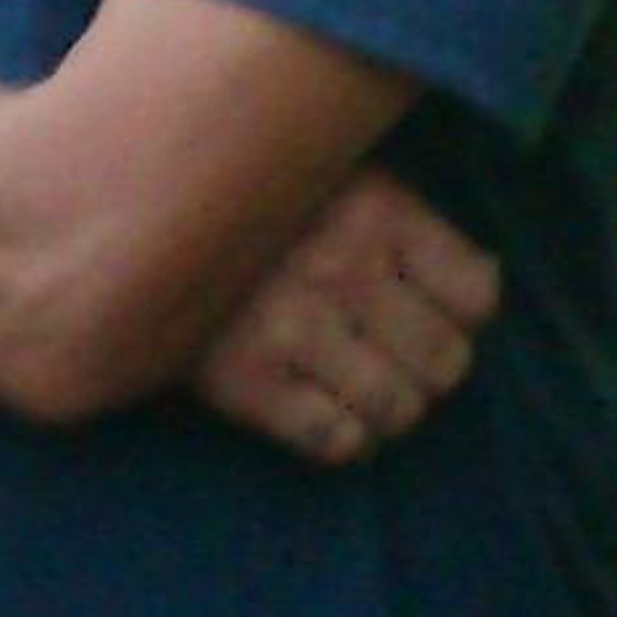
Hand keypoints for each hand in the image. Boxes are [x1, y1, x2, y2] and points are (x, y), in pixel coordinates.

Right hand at [192, 165, 498, 464]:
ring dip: (387, 410)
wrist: (127, 228)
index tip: (426, 309)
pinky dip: (341, 438)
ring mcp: (295, 326)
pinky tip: (320, 411)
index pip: (478, 296)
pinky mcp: (247, 380)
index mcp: (376, 207)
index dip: (460, 314)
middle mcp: (345, 267)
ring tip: (359, 389)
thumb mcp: (331, 176)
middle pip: (447, 363)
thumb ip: (404, 219)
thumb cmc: (249, 206)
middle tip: (392, 358)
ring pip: (398, 410)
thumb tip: (488, 281)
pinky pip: (336, 440)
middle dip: (427, 371)